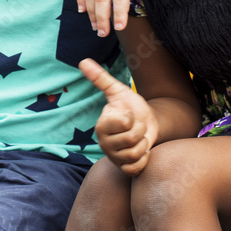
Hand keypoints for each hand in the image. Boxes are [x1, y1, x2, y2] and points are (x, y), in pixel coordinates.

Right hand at [79, 58, 158, 175]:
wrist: (147, 124)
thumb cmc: (131, 107)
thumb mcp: (118, 91)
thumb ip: (100, 78)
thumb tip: (82, 61)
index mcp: (101, 126)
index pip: (122, 123)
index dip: (130, 118)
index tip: (128, 115)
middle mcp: (104, 144)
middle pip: (130, 140)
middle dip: (140, 131)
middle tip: (136, 128)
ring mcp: (114, 158)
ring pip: (134, 154)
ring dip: (143, 145)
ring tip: (139, 139)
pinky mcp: (124, 168)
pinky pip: (135, 168)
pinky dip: (143, 160)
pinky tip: (142, 151)